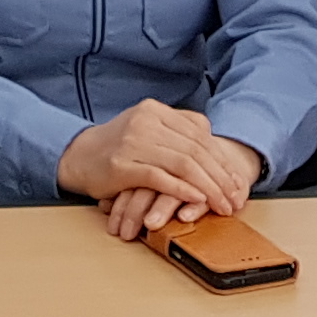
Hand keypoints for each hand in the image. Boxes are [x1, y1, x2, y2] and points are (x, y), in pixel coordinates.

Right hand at [59, 97, 262, 235]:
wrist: (79, 155)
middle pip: (195, 150)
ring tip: (222, 205)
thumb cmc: (118, 146)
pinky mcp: (123, 165)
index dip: (222, 160)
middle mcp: (145, 121)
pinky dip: (182, 190)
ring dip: (208, 188)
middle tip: (236, 199)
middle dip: (221, 178)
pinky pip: (160, 178)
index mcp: (155, 110)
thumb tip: (212, 137)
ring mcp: (133, 142)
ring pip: (183, 164)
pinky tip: (196, 201)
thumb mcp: (148, 128)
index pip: (200, 134)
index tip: (237, 182)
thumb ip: (177, 129)